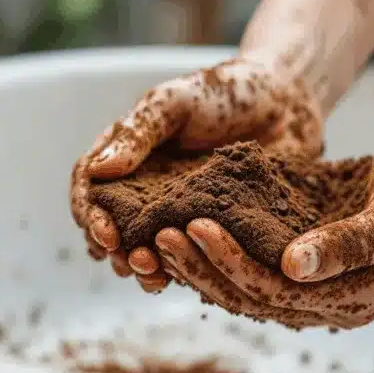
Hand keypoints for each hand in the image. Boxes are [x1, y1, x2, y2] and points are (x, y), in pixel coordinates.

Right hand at [70, 57, 323, 292]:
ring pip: (146, 249)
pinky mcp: (211, 230)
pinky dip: (181, 272)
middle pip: (112, 228)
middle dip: (115, 252)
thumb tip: (98, 170)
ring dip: (142, 269)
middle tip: (130, 263)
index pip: (90, 188)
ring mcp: (177, 212)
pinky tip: (186, 279)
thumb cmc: (224, 93)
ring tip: (154, 278)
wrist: (285, 104)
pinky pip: (189, 257)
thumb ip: (138, 133)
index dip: (89, 215)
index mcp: (126, 155)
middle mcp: (145, 189)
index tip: (105, 234)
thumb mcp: (174, 102)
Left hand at [154, 120, 373, 327]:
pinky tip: (201, 217)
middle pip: (253, 295)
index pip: (275, 294)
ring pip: (253, 279)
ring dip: (211, 260)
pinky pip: (266, 254)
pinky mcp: (321, 247)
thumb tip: (293, 268)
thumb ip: (351, 244)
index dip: (229, 266)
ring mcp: (327, 274)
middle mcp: (336, 296)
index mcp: (356, 298)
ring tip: (168, 230)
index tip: (193, 227)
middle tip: (162, 234)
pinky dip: (233, 241)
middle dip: (206, 267)